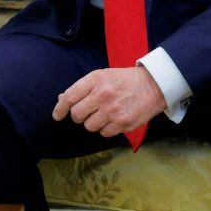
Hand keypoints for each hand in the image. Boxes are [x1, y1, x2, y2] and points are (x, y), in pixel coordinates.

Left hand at [51, 66, 166, 137]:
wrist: (153, 85)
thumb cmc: (123, 80)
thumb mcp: (102, 76)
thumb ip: (82, 88)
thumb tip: (61, 99)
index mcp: (95, 80)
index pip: (69, 97)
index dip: (60, 108)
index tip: (57, 115)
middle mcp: (102, 95)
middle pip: (77, 115)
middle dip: (78, 116)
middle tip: (86, 112)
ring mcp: (113, 110)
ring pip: (89, 126)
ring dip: (93, 123)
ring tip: (104, 114)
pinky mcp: (123, 123)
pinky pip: (104, 133)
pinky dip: (106, 129)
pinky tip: (113, 120)